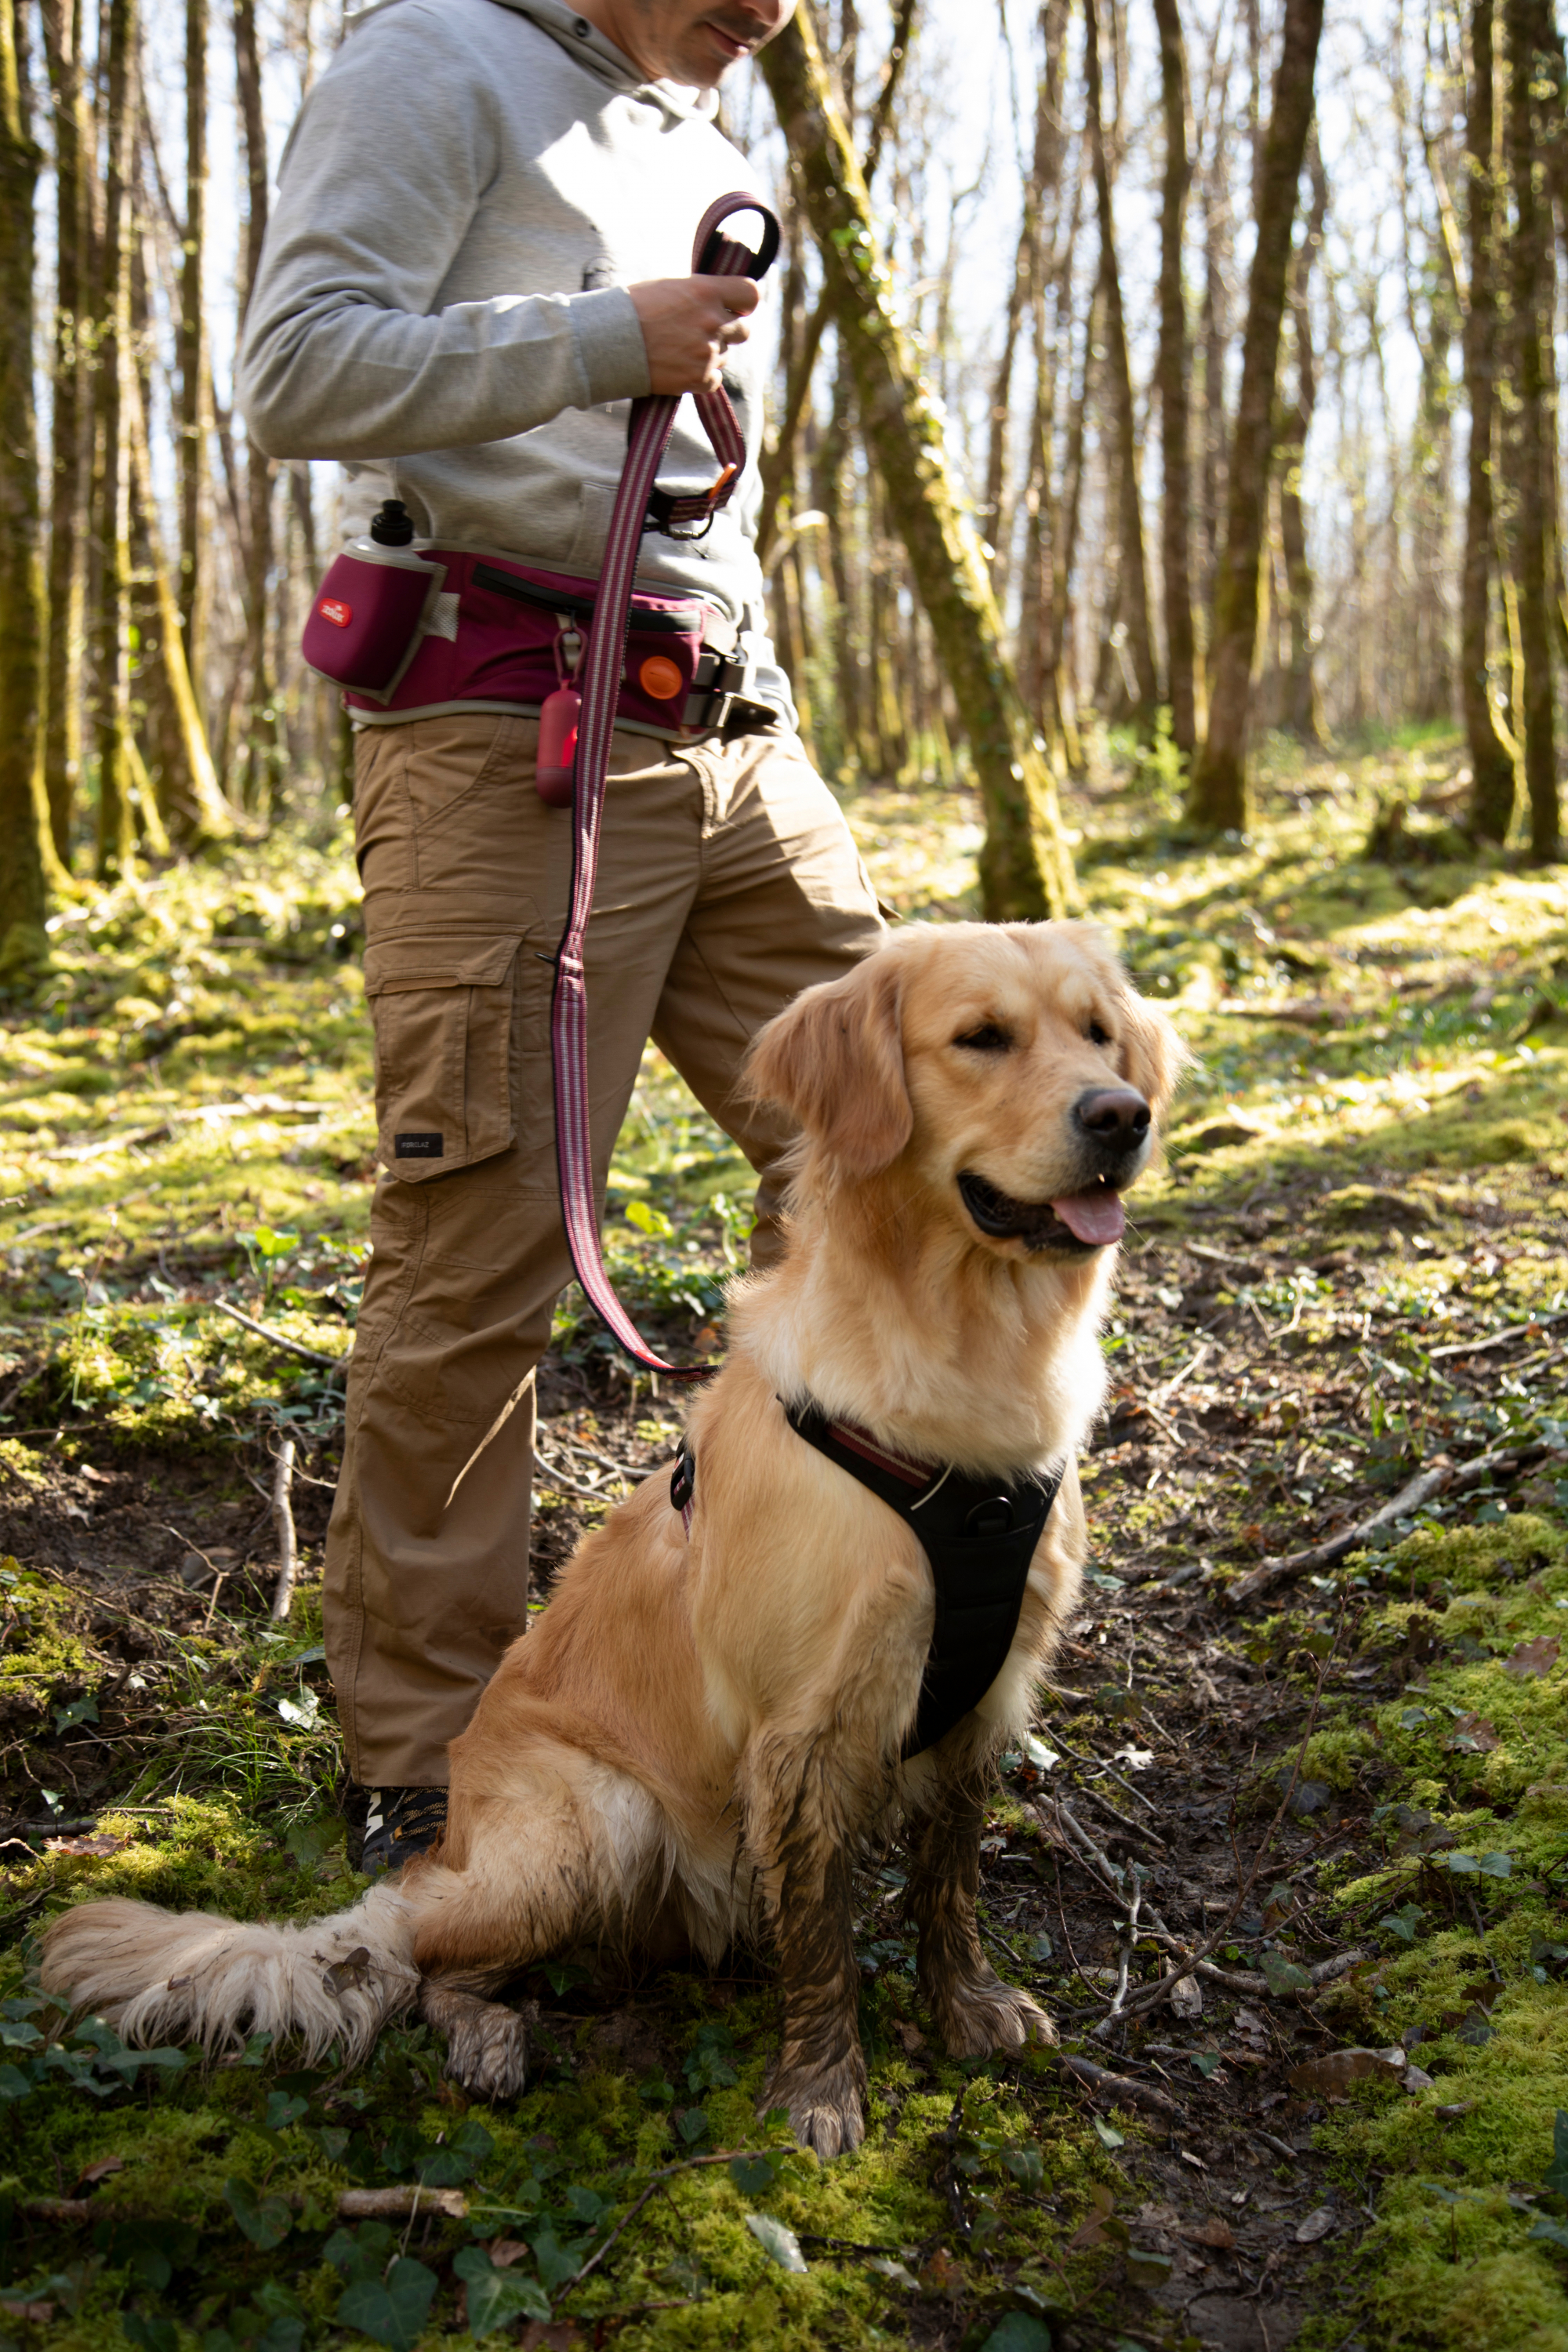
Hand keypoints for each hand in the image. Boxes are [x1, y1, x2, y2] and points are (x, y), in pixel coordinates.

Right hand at [629, 274, 758, 395]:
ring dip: (709, 353)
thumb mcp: (671, 287)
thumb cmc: (634, 309)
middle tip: (702, 331)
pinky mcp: (699, 378)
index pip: (750, 294)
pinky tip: (679, 367)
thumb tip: (722, 302)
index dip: (744, 302)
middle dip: (727, 331)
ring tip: (678, 348)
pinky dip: (701, 376)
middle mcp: (712, 321)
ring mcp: (708, 352)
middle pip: (743, 330)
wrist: (609, 341)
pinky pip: (715, 379)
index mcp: (706, 291)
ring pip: (724, 355)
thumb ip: (701, 294)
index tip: (736, 307)